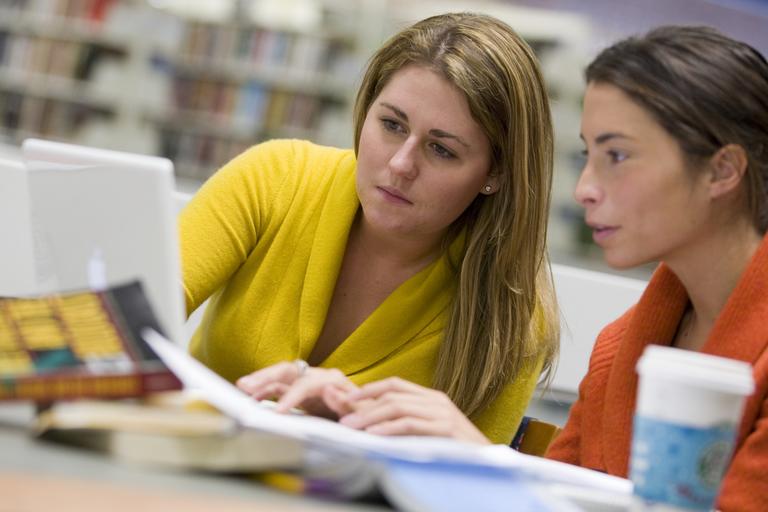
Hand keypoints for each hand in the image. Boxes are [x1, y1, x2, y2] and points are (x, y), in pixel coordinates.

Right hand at [236, 362, 357, 418]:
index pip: (307, 384)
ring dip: (260, 381)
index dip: (292, 397)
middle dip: (266, 376)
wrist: (366, 419)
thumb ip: (346, 402)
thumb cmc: (365, 416)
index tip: (278, 412)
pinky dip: (264, 391)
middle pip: (288, 371)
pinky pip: (278, 389)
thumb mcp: (361, 413)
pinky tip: (251, 397)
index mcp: (333, 380)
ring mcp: (307, 383)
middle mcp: (317, 376)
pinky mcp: (300, 393)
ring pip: (279, 377)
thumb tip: (329, 389)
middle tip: (245, 385)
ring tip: (241, 388)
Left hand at [335, 377, 490, 443]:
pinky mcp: (445, 429)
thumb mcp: (428, 432)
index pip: (395, 384)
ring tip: (351, 427)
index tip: (346, 399)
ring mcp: (442, 413)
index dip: (369, 389)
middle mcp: (437, 401)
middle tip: (342, 417)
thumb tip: (372, 422)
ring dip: (370, 418)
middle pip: (392, 395)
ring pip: (398, 407)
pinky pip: (410, 424)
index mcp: (432, 398)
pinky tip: (373, 436)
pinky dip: (389, 429)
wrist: (488, 465)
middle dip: (363, 406)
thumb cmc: (455, 452)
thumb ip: (405, 423)